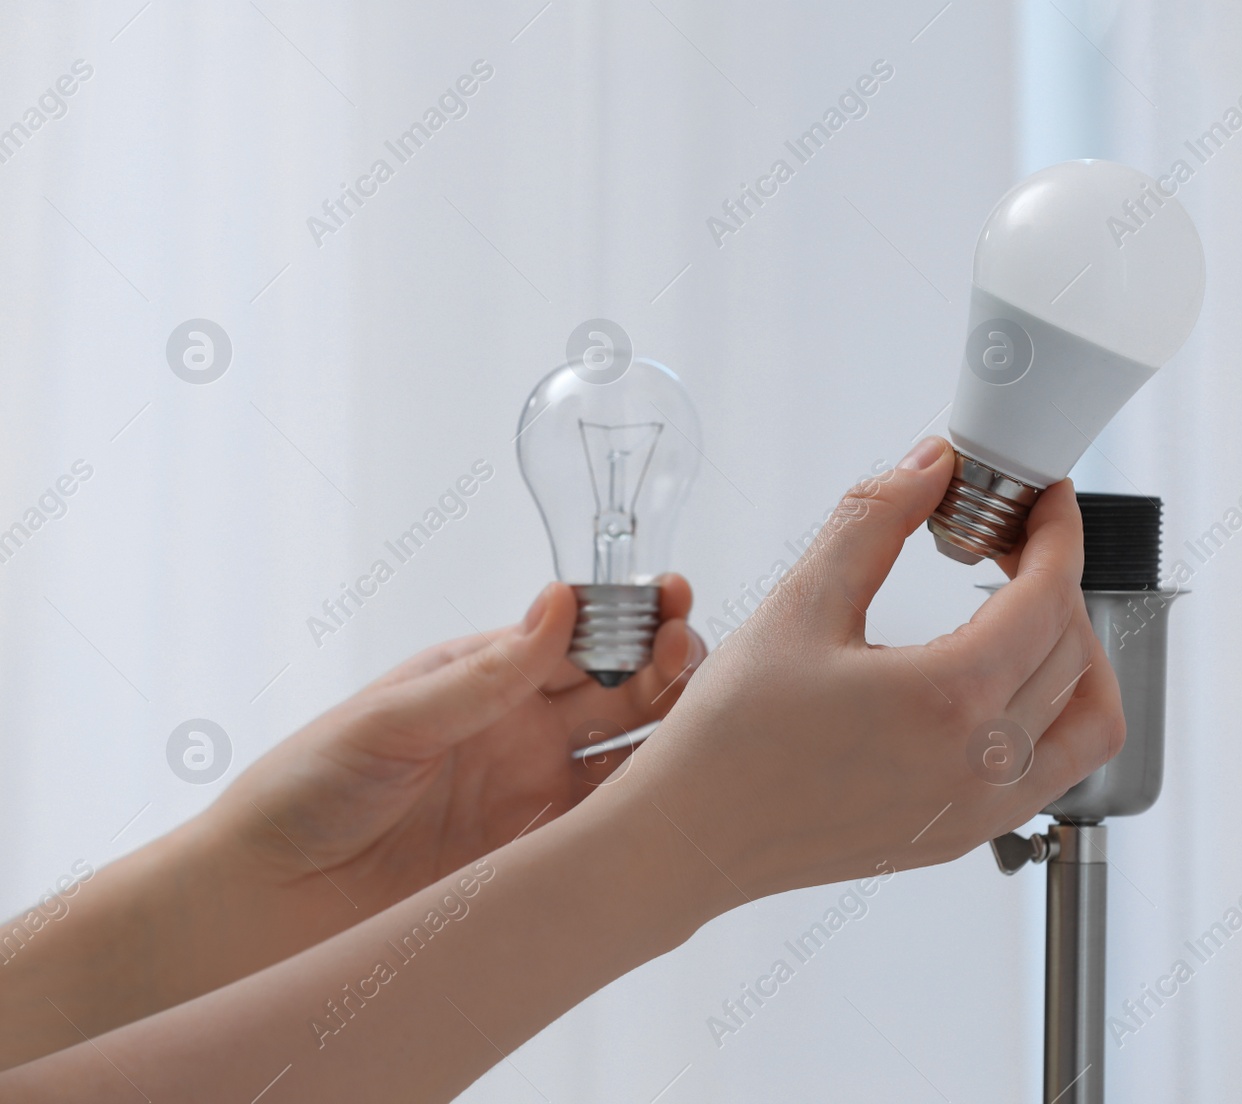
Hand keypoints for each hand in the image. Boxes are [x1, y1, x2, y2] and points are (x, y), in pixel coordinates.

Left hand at [207, 577, 703, 921]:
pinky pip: (614, 829)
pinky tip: (681, 792)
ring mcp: (538, 798)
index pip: (578, 637)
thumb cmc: (303, 793)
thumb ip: (483, 675)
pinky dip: (654, 809)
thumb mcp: (390, 721)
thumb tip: (561, 600)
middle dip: (667, 663)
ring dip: (675, 731)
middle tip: (688, 652)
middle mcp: (522, 732)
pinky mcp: (541, 862)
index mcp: (484, 679)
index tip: (670, 598)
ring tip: (706, 715)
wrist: (261, 908)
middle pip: (623, 690)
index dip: (627, 616)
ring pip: (634, 755)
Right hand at [610, 437, 1123, 903]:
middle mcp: (983, 764)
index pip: (1050, 594)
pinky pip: (1058, 770)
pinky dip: (1058, 714)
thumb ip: (875, 519)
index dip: (1056, 531)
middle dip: (1055, 575)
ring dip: (1075, 651)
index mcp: (949, 700)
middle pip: (1072, 644)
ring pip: (1090, 716)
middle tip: (1006, 538)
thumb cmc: (731, 734)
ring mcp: (982, 810)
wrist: (694, 837)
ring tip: (1022, 611)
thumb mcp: (800, 604)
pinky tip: (1003, 681)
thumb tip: (931, 464)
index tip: (1040, 499)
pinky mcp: (966, 835)